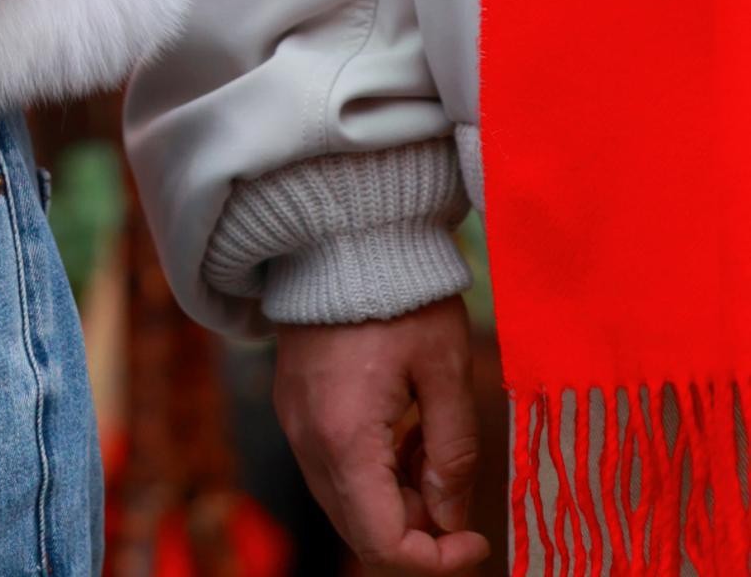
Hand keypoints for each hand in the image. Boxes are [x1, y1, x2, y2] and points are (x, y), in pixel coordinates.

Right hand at [273, 301, 487, 574]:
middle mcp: (306, 439)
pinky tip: (401, 425)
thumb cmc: (400, 291)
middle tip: (454, 483)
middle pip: (360, 530)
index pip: (383, 545)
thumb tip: (449, 516)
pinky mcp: (293, 403)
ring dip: (394, 498)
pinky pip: (331, 465)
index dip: (437, 560)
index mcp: (344, 437)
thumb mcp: (446, 371)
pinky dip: (371, 470)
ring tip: (430, 441)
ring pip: (345, 501)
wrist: (340, 227)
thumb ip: (452, 454)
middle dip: (417, 528)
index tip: (476, 537)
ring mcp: (293, 421)